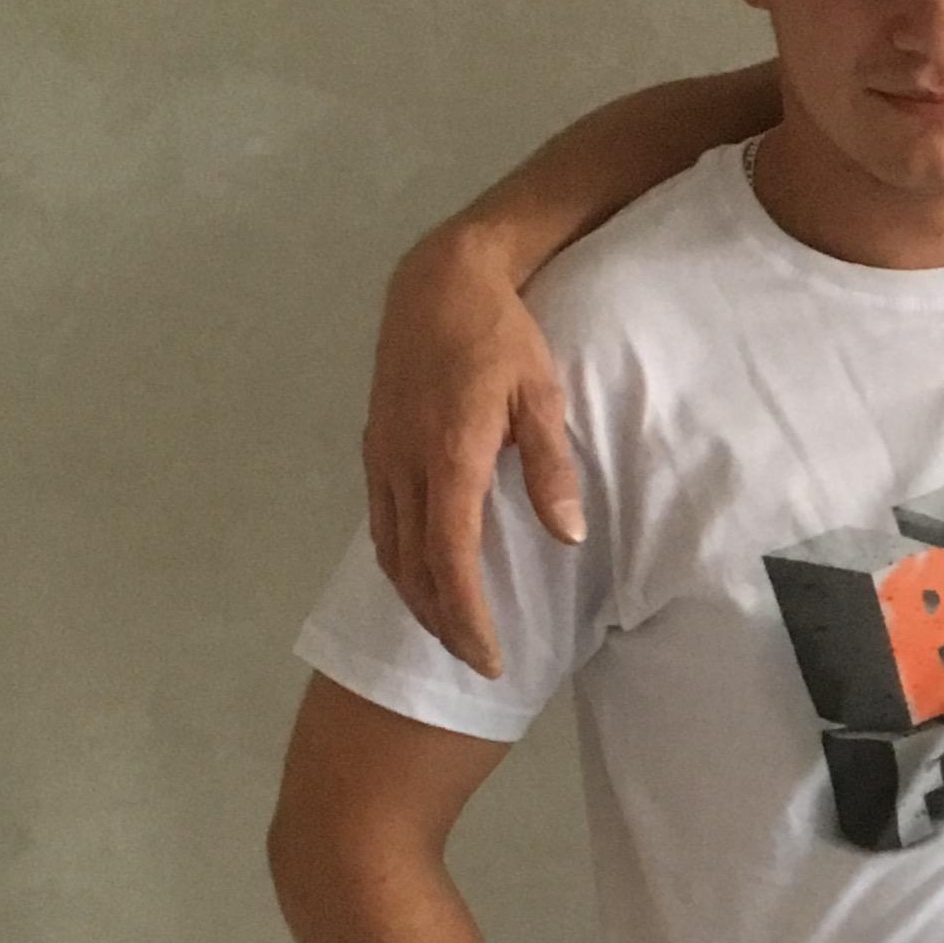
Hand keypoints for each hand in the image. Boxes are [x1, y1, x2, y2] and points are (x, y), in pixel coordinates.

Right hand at [363, 228, 585, 680]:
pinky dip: (398, 563)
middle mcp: (404, 466)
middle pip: (415, 570)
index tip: (490, 658)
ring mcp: (382, 456)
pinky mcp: (375, 445)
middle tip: (476, 662)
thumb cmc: (501, 334)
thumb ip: (551, 467)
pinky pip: (380, 522)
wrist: (437, 280)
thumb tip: (568, 536)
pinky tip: (421, 576)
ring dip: (417, 600)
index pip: (452, 563)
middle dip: (443, 624)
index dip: (468, 619)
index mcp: (448, 460)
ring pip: (390, 551)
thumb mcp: (541, 394)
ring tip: (449, 632)